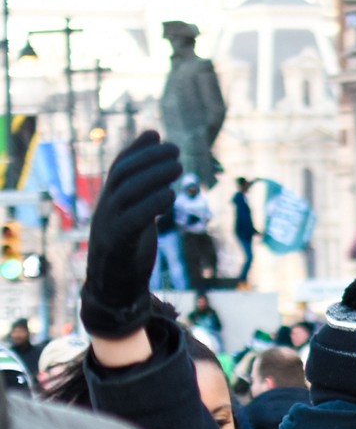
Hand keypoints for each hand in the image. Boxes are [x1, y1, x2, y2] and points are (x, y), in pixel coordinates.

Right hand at [80, 130, 181, 339]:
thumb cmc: (128, 255)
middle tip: (176, 150)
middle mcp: (104, 211)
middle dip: (149, 159)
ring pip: (127, 193)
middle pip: (123, 176)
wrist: (113, 293)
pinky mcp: (117, 245)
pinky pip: (132, 220)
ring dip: (154, 175)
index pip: (119, 168)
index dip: (136, 150)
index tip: (156, 135)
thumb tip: (162, 177)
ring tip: (178, 166)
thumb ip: (146, 198)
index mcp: (108, 204)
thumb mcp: (137, 222)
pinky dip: (152, 204)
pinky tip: (171, 195)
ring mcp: (107, 227)